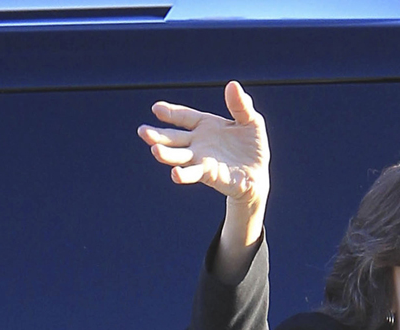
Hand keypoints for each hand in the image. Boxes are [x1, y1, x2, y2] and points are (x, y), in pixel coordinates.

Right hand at [139, 80, 269, 268]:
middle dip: (158, 135)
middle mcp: (198, 143)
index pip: (184, 116)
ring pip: (180, 157)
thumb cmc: (252, 146)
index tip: (156, 109)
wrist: (257, 174)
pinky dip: (185, 174)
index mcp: (205, 125)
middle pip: (175, 138)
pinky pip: (195, 174)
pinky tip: (175, 174)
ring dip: (168, 155)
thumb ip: (241, 106)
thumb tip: (233, 85)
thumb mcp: (251, 122)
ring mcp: (202, 159)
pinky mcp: (210, 175)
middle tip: (142, 132)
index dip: (171, 113)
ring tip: (155, 151)